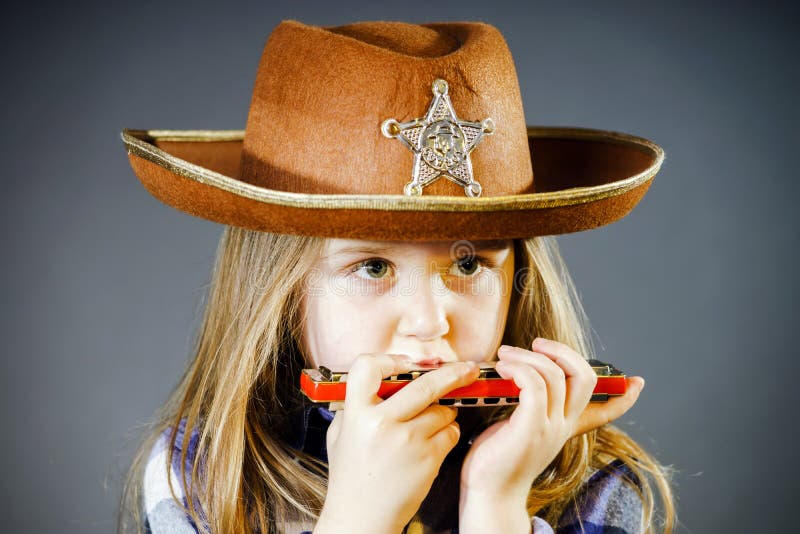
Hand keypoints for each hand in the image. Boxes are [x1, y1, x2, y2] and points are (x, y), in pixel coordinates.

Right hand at [314, 354, 479, 533]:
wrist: (362, 517)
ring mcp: (407, 442)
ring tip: (433, 420)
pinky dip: (448, 431)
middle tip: (469, 368)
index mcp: (355, 414)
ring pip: (443, 409)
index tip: (408, 363)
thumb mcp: (341, 433)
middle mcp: (381, 424)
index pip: (368, 366)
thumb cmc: (352, 474)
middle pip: (425, 384)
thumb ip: (358, 403)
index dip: (390, 359)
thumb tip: (389, 374)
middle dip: (453, 373)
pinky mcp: (428, 459)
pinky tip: (434, 441)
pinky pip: (451, 432)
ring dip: (445, 410)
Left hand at [459, 338, 644, 525]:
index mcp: (564, 426)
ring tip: (505, 356)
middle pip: (585, 377)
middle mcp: (563, 426)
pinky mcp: (531, 428)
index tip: (637, 383)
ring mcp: (550, 427)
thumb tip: (517, 384)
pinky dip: (518, 369)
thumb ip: (527, 409)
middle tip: (535, 344)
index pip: (605, 411)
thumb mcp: (520, 429)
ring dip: (528, 356)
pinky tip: (503, 369)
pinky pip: (535, 385)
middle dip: (563, 350)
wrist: (489, 494)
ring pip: (555, 374)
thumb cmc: (497, 458)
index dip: (624, 397)